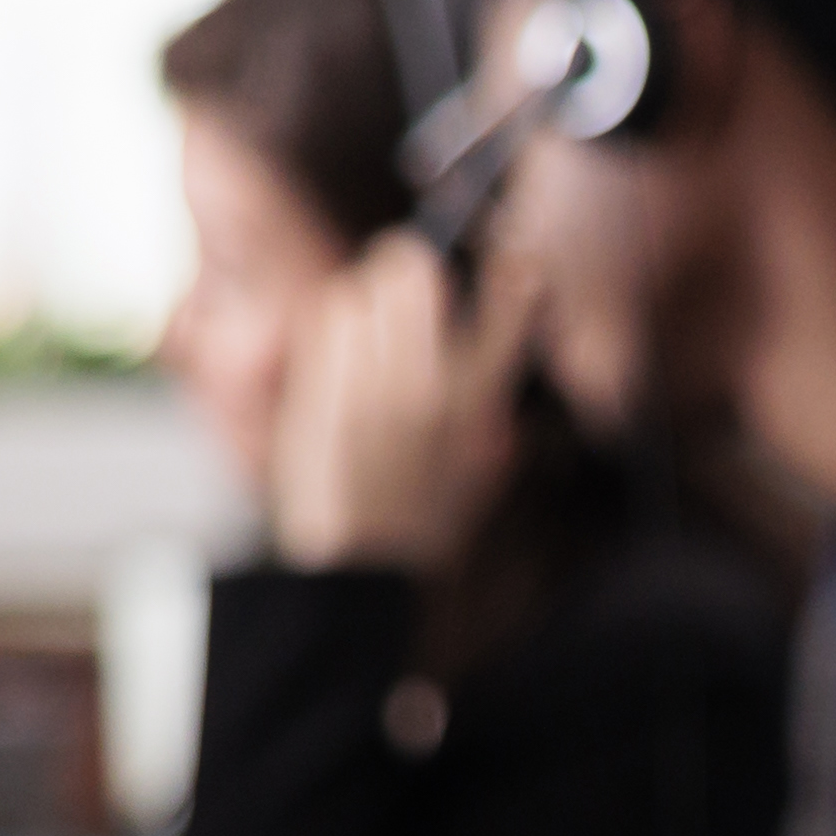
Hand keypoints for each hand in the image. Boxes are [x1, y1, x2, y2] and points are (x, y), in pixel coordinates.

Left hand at [267, 231, 536, 574]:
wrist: (360, 570)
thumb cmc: (425, 517)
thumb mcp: (482, 460)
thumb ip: (490, 396)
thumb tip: (491, 331)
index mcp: (479, 401)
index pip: (514, 302)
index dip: (513, 276)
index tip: (509, 268)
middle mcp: (428, 385)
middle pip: (414, 266)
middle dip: (408, 265)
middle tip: (408, 277)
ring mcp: (368, 387)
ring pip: (360, 289)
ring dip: (366, 299)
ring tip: (371, 331)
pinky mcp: (321, 393)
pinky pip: (326, 323)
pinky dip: (336, 327)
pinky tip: (344, 354)